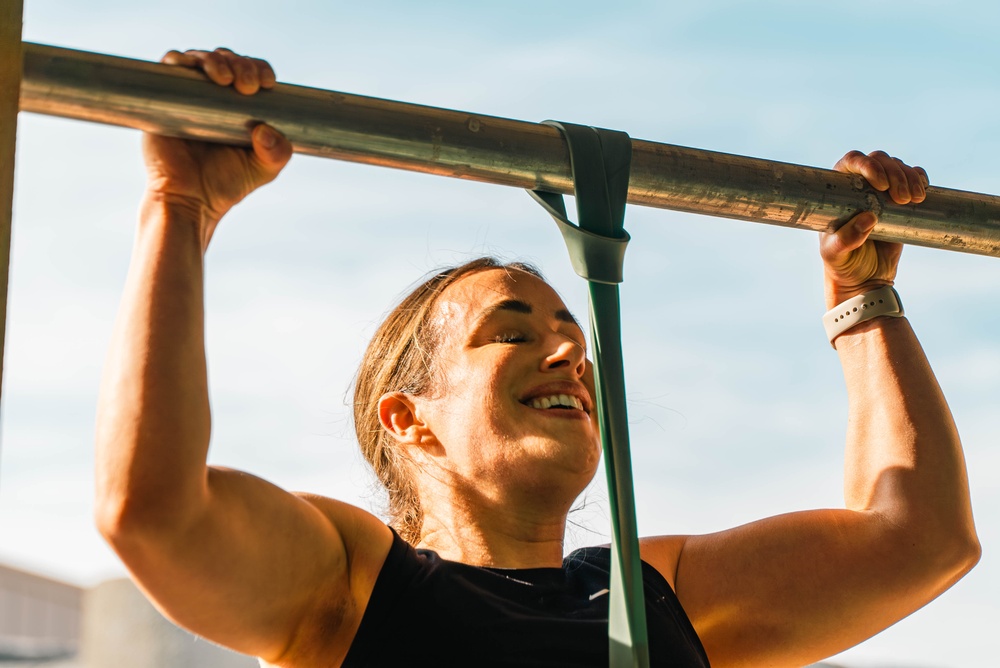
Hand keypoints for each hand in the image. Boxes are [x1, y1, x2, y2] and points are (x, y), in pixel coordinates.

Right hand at [141, 48, 292, 236]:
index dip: (260, 69)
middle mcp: (214, 95)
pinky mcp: (162, 98)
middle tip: (248, 86)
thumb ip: (278, 152)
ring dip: (215, 60)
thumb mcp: (264, 169)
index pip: (252, 72)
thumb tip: (265, 129)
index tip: (267, 83)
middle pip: (228, 59)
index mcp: (240, 105)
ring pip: (200, 58)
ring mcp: (188, 94)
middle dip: (241, 64)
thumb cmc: (226, 185)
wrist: (190, 201)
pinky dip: (182, 60)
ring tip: (226, 79)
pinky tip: (198, 72)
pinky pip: (169, 66)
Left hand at [820, 150, 928, 308]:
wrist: (865, 278)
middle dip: (894, 173)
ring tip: (914, 200)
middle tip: (901, 198)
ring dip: (909, 177)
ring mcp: (882, 191)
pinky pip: (914, 178)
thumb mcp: (836, 254)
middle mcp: (860, 185)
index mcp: (838, 191)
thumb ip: (845, 239)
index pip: (851, 162)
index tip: (881, 184)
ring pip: (898, 166)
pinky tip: (923, 191)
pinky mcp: (901, 200)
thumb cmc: (842, 264)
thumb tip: (868, 218)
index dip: (867, 165)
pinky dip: (920, 179)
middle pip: (879, 160)